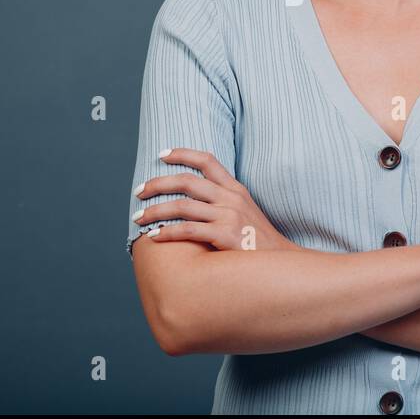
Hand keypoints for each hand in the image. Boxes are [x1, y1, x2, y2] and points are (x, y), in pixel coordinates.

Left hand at [134, 148, 297, 251]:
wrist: (282, 265)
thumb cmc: (259, 243)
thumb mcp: (246, 213)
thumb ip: (225, 202)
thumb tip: (194, 200)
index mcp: (236, 189)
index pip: (207, 160)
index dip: (182, 153)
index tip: (161, 154)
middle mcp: (231, 198)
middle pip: (186, 181)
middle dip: (157, 184)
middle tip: (138, 191)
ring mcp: (229, 216)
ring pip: (182, 206)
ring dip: (155, 211)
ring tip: (138, 218)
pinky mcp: (225, 236)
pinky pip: (188, 230)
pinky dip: (167, 232)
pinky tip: (154, 237)